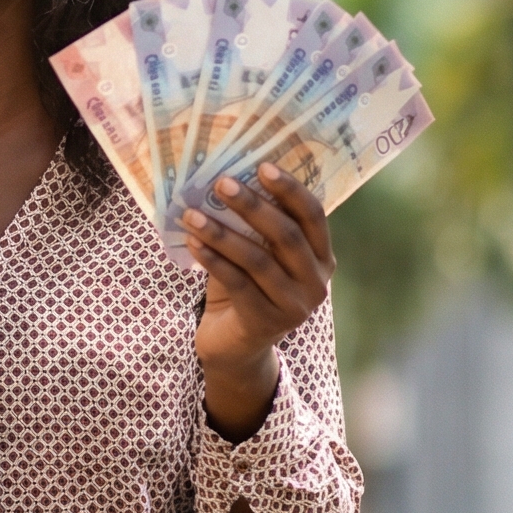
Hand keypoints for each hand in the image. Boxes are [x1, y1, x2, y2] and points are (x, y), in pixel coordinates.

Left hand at [182, 164, 333, 439]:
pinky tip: (193, 243)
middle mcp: (316, 283)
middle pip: (286, 235)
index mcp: (322, 258)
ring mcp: (294, 306)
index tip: (263, 166)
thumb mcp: (258, 255)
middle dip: (252, 205)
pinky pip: (237, 283)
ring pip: (258, 259)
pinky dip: (213, 260)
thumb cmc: (246, 288)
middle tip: (220, 183)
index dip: (290, 189)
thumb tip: (226, 179)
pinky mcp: (265, 323)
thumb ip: (254, 227)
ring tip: (191, 214)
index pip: (313, 216)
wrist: (235, 346)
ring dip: (221, 233)